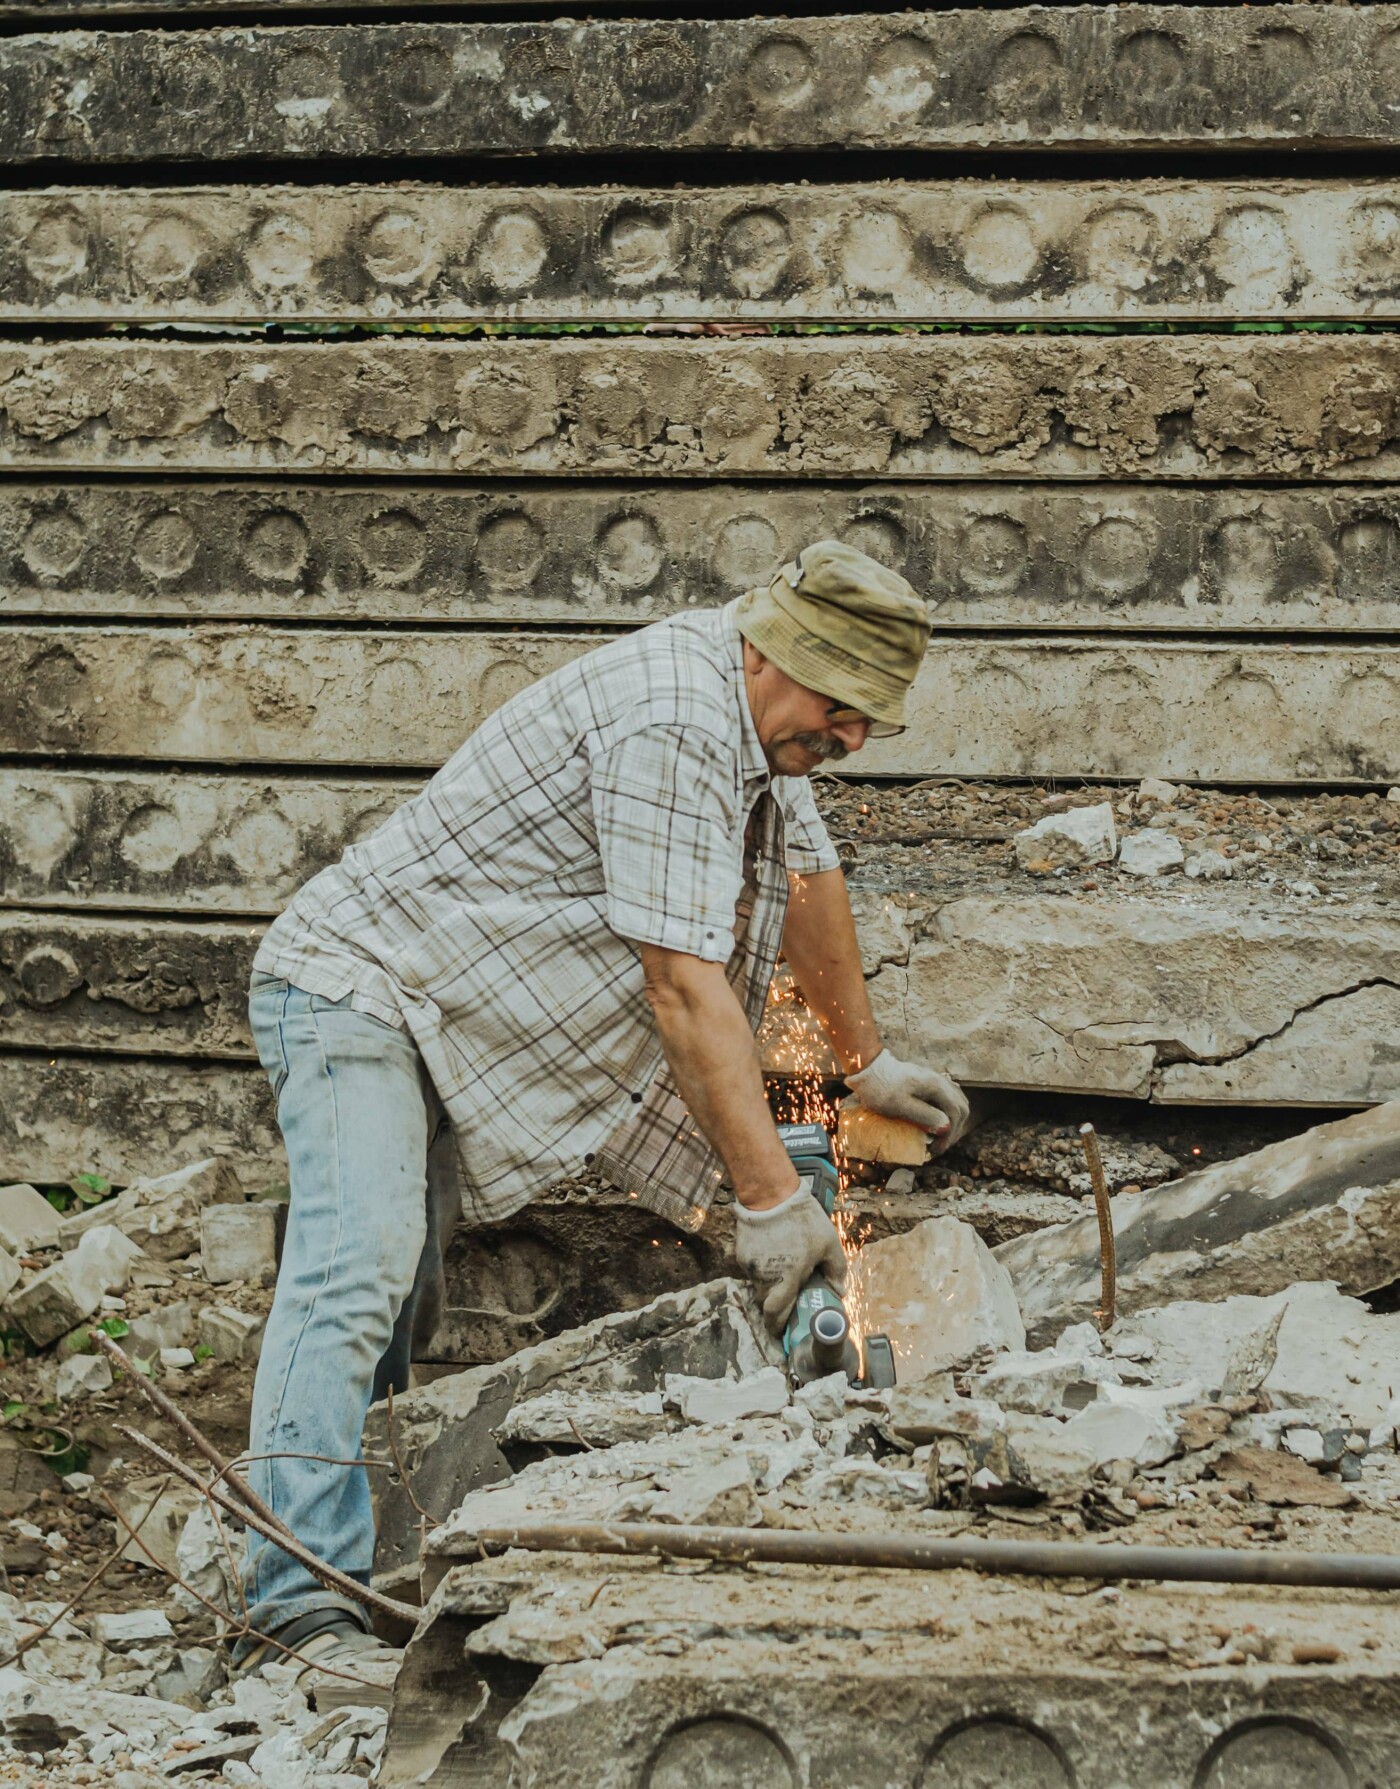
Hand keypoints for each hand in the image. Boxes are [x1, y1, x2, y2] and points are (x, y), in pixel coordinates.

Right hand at [735, 1187, 847, 1335]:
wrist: (770, 1194)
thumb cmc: (802, 1220)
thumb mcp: (829, 1244)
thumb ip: (836, 1271)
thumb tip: (839, 1292)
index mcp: (787, 1278)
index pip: (776, 1314)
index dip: (777, 1327)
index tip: (781, 1333)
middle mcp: (765, 1276)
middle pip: (766, 1303)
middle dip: (775, 1307)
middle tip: (787, 1301)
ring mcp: (750, 1265)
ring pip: (758, 1285)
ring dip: (769, 1286)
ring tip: (783, 1272)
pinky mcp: (741, 1252)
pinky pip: (752, 1269)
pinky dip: (762, 1269)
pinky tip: (773, 1254)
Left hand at [845, 1048, 969, 1153]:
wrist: (868, 1068)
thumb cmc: (881, 1088)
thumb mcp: (900, 1105)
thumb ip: (924, 1115)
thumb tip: (946, 1126)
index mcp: (936, 1087)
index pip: (956, 1113)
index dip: (950, 1134)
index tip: (936, 1149)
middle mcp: (940, 1081)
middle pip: (961, 1107)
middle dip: (954, 1129)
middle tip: (939, 1145)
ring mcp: (935, 1080)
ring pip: (957, 1101)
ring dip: (953, 1120)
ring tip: (940, 1135)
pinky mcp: (928, 1082)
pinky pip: (948, 1097)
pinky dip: (947, 1111)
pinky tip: (939, 1120)